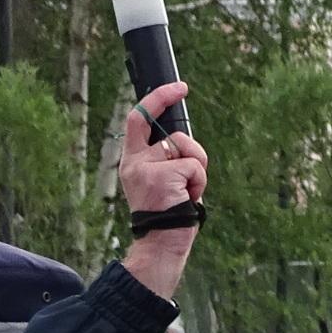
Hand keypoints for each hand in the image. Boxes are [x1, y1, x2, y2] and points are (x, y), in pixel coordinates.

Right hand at [119, 83, 205, 303]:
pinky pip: (195, 166)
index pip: (138, 118)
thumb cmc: (167, 217)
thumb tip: (184, 142)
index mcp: (132, 162)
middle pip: (175, 137)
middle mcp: (135, 162)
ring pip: (188, 150)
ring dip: (197, 172)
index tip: (179, 87)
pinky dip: (199, 182)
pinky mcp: (164, 175)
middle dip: (194, 154)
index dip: (158, 98)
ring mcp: (148, 168)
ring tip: (187, 195)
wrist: (161, 245)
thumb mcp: (162, 183)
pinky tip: (188, 200)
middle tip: (191, 181)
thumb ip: (167, 160)